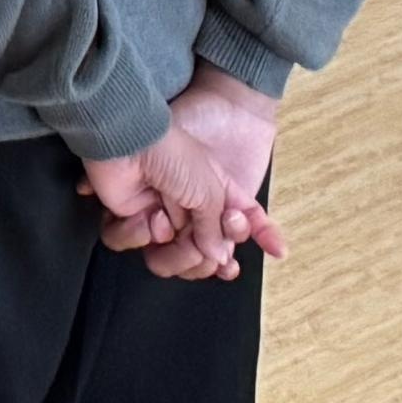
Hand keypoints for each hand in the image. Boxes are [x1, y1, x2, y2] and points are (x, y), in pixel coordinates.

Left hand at [82, 72, 284, 278]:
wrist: (129, 142)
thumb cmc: (174, 157)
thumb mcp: (209, 192)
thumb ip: (216, 229)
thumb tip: (220, 258)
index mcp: (215, 198)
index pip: (240, 224)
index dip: (256, 237)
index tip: (275, 250)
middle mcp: (188, 211)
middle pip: (204, 256)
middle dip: (202, 257)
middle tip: (199, 247)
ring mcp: (158, 216)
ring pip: (167, 259)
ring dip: (170, 250)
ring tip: (163, 221)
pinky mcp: (126, 218)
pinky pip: (132, 243)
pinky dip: (137, 233)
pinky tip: (144, 216)